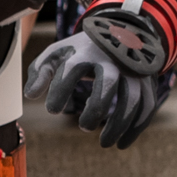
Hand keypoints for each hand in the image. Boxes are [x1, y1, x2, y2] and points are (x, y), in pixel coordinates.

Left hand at [24, 32, 156, 148]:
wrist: (120, 32)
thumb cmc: (81, 50)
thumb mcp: (58, 53)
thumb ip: (41, 72)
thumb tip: (30, 96)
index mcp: (85, 52)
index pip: (71, 69)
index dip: (60, 90)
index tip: (52, 110)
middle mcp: (112, 60)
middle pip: (108, 84)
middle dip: (96, 109)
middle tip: (83, 127)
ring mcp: (132, 71)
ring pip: (132, 99)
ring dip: (119, 124)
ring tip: (104, 143)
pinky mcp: (146, 82)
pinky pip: (146, 107)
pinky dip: (136, 128)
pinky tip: (122, 144)